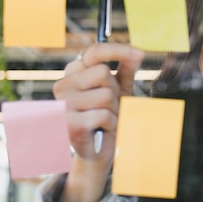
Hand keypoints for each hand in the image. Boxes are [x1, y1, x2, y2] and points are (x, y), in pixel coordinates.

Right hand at [52, 43, 143, 201]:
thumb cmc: (107, 116)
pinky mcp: (68, 125)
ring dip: (114, 110)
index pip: (93, 51)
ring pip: (105, 95)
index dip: (118, 50)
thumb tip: (138, 52)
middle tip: (110, 106)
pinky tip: (101, 130)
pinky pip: (104, 115)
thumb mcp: (120, 89)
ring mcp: (62, 106)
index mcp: (72, 74)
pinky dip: (111, 124)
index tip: (140, 54)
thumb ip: (126, 69)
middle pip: (102, 73)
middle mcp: (62, 86)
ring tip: (105, 120)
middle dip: (115, 90)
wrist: (99, 150)